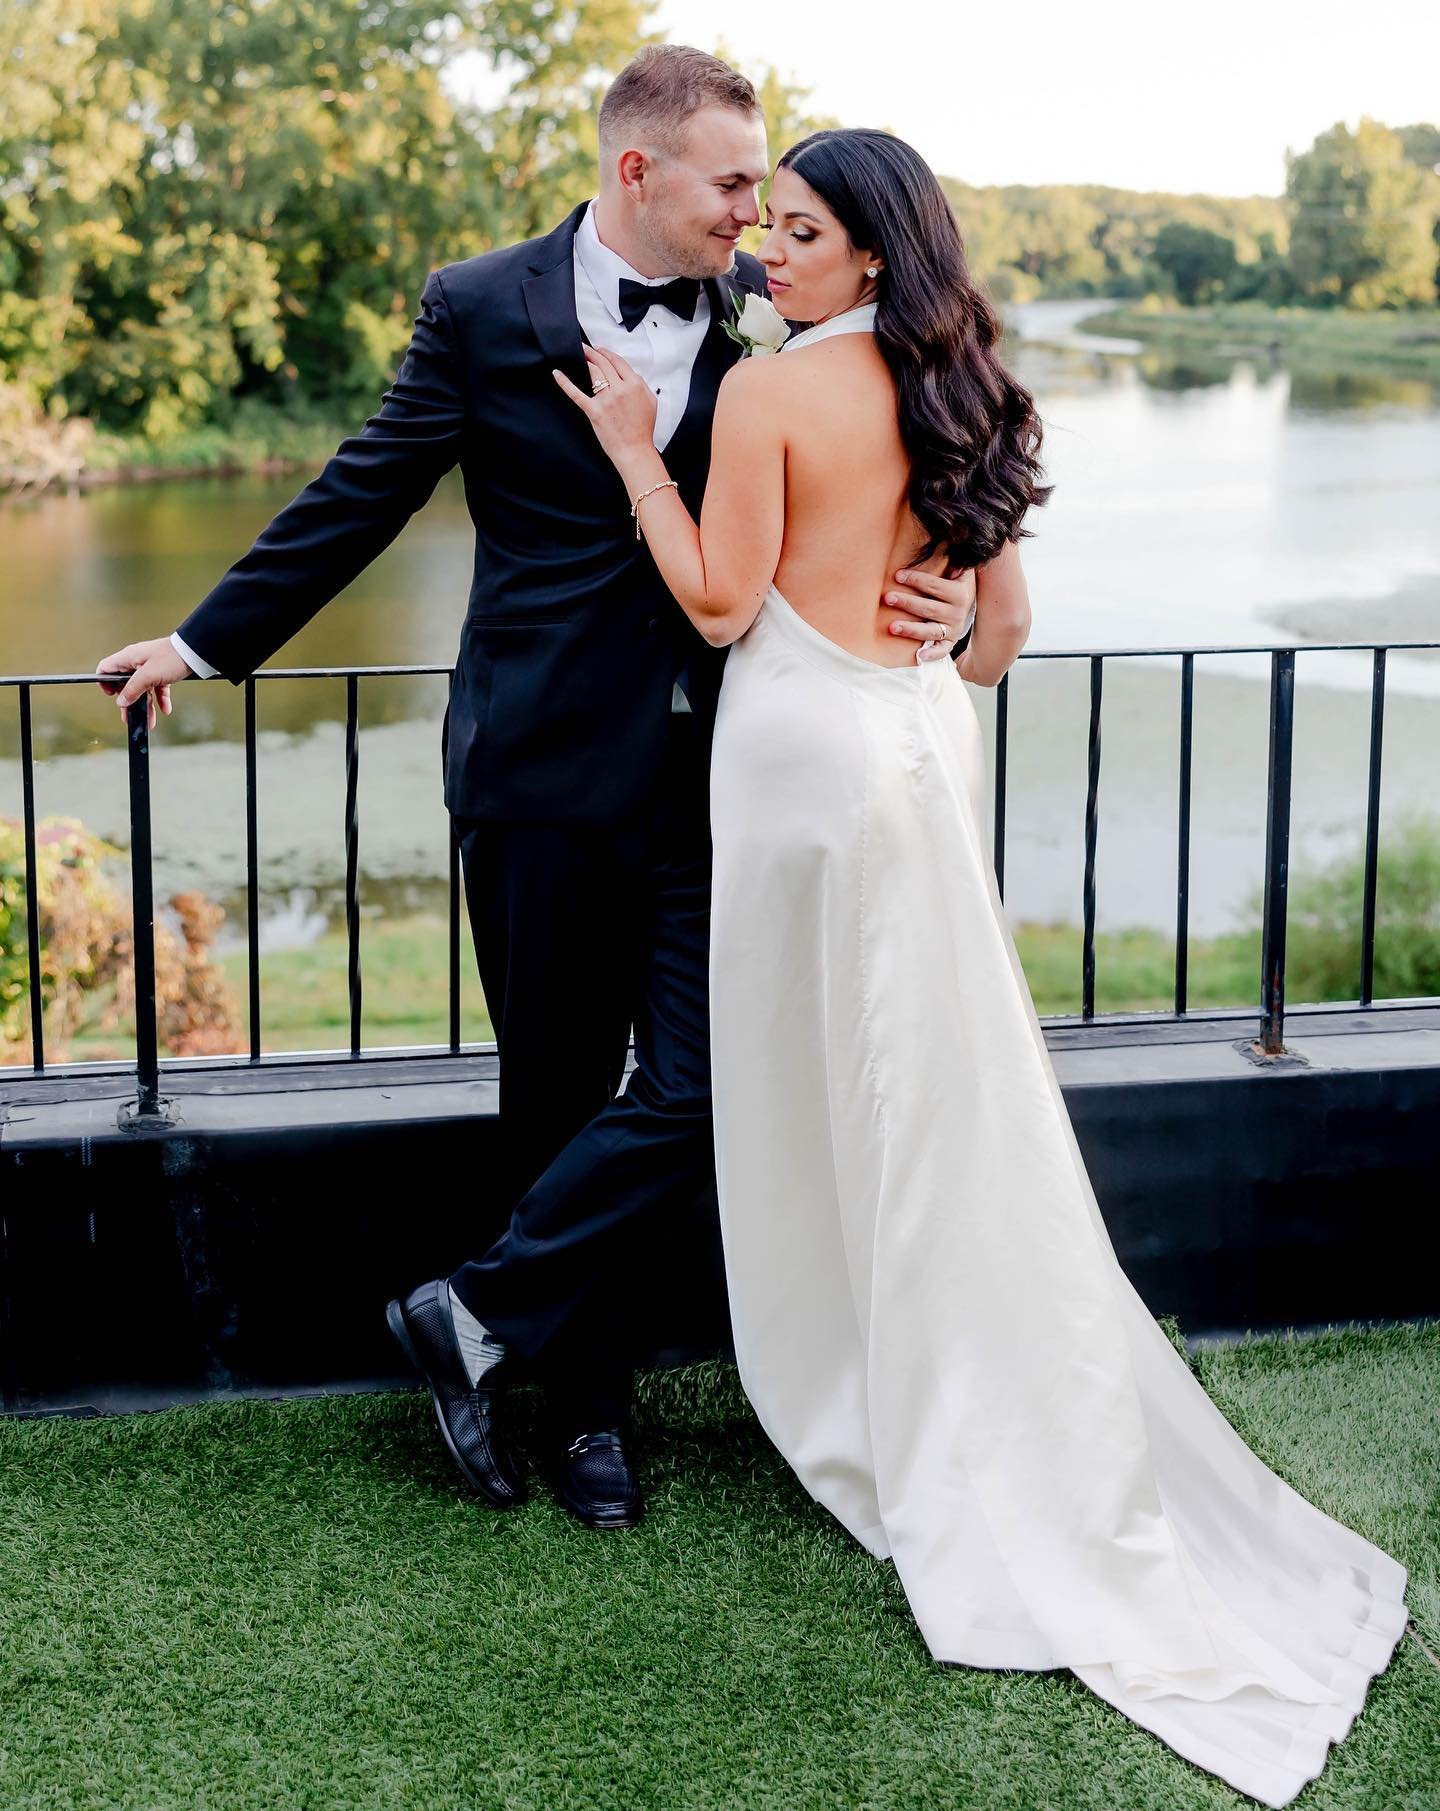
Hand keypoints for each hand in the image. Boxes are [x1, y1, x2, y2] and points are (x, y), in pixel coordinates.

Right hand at [96, 636, 192, 731]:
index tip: (111, 695)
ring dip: (146, 705)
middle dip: (128, 702)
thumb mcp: (149, 675)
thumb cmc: (171, 657)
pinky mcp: (162, 672)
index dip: (105, 682)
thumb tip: (121, 702)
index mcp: (128, 658)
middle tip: (130, 717)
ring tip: (149, 721)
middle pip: (125, 684)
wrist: (194, 652)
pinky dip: (160, 699)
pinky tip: (165, 709)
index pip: (106, 668)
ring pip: (142, 689)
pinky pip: (157, 688)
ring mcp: (149, 667)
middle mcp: (136, 662)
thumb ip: (133, 689)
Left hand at [551, 344, 658, 468]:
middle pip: (604, 363)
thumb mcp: (650, 402)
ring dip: (585, 360)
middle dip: (593, 352)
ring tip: (578, 354)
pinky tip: (557, 374)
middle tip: (585, 347)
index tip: (601, 350)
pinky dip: (565, 382)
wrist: (635, 450)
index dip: (608, 353)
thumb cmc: (642, 429)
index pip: (618, 362)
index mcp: (635, 385)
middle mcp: (620, 389)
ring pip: (593, 372)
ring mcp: (606, 400)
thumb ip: (641, 385)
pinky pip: (576, 393)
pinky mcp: (594, 411)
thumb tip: (631, 375)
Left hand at [884, 559, 977, 662]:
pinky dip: (932, 656)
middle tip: (887, 597)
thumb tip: (958, 530)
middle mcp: (957, 613)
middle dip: (907, 602)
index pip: (935, 585)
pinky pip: (941, 652)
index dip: (916, 579)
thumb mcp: (959, 569)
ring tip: (892, 626)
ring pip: (930, 631)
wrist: (971, 606)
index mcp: (960, 593)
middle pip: (929, 608)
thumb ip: (954, 554)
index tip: (897, 574)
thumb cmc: (955, 583)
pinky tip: (918, 657)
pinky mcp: (948, 643)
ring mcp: (952, 629)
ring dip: (911, 629)